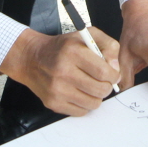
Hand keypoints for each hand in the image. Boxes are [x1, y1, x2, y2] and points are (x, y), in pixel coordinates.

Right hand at [0, 27, 119, 115]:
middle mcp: (63, 71)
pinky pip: (81, 111)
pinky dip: (84, 104)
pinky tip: (79, 92)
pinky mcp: (53, 103)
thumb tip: (115, 69)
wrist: (32, 58)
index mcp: (73, 52)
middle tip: (102, 81)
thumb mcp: (87, 35)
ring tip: (90, 86)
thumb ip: (108, 46)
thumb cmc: (63, 47)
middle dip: (107, 86)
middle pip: (100, 90)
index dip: (113, 75)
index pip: (104, 72)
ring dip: (96, 96)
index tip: (112, 74)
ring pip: (93, 103)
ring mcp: (57, 90)